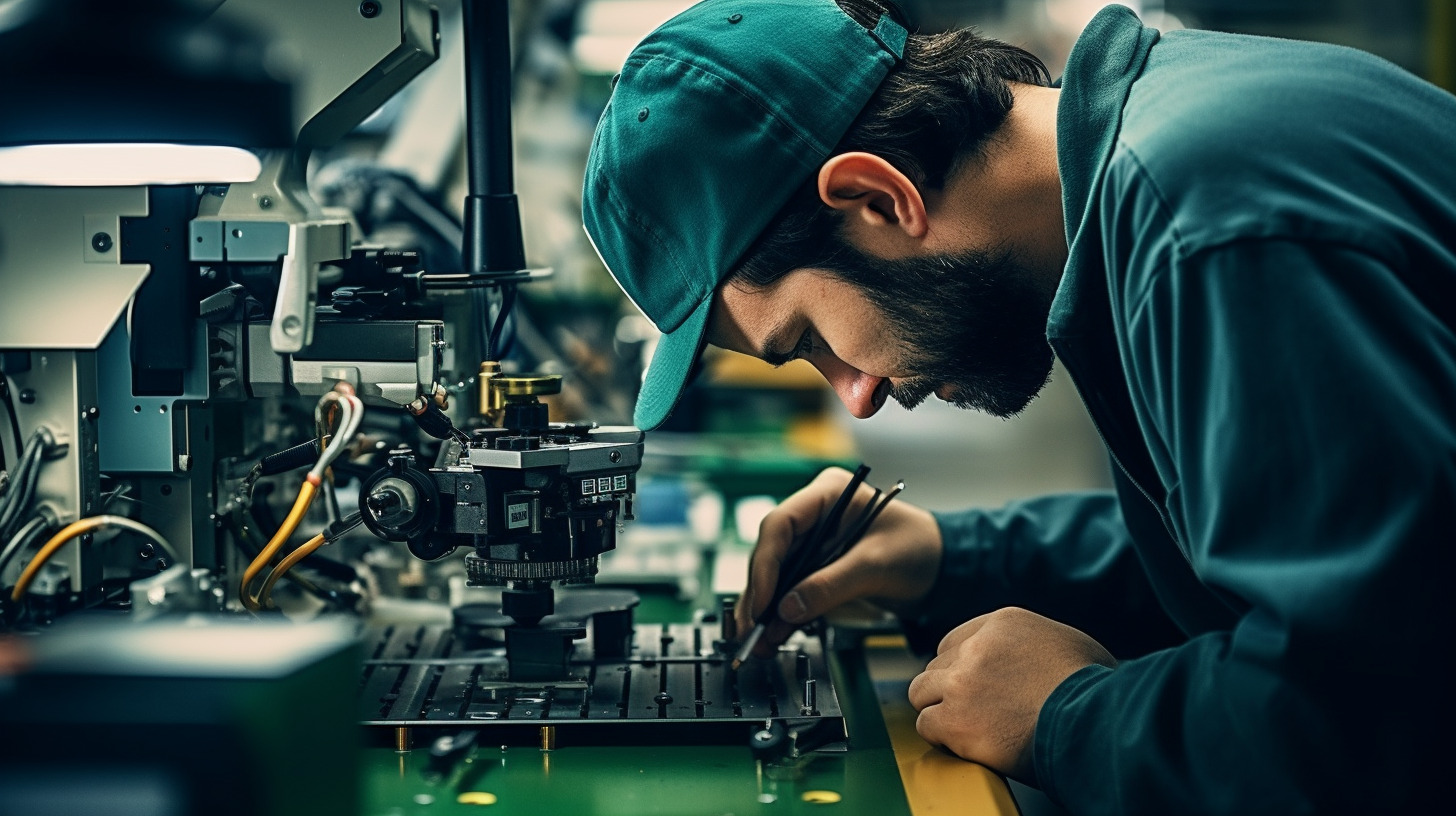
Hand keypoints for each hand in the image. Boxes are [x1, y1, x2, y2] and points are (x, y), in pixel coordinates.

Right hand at [734, 466, 941, 653]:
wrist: (942, 566)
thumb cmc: (919, 548)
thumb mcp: (876, 564)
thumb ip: (831, 584)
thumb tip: (787, 609)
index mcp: (827, 493)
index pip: (780, 524)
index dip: (766, 564)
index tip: (763, 601)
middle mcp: (813, 515)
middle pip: (771, 552)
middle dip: (760, 593)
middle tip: (752, 629)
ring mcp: (813, 543)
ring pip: (776, 575)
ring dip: (765, 610)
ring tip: (758, 642)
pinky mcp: (817, 568)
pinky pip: (791, 591)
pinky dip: (781, 615)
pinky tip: (772, 637)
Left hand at [907, 607, 1115, 782]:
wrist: (1093, 722)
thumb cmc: (1094, 690)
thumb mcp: (1070, 643)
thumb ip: (1038, 643)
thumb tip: (1040, 657)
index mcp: (1003, 624)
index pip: (956, 640)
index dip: (960, 666)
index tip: (968, 684)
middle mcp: (975, 648)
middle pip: (937, 666)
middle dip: (948, 689)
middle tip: (968, 710)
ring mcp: (961, 683)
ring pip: (922, 693)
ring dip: (938, 710)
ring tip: (962, 727)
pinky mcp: (955, 720)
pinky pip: (926, 725)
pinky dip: (940, 738)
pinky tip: (962, 744)